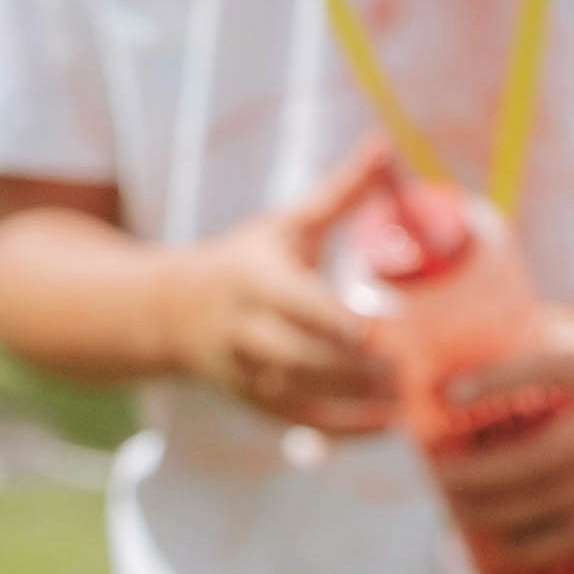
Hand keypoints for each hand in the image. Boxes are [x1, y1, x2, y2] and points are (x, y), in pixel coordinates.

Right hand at [163, 140, 397, 434]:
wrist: (170, 311)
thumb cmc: (247, 258)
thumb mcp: (287, 222)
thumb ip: (340, 191)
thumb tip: (384, 142)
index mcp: (256, 282)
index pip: (293, 305)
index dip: (328, 321)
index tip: (371, 332)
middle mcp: (246, 332)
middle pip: (293, 359)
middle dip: (344, 370)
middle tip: (401, 371)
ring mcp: (246, 372)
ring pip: (294, 397)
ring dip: (348, 406)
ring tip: (403, 402)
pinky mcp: (253, 401)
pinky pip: (294, 423)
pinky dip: (337, 431)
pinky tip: (385, 427)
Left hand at [427, 305, 573, 562]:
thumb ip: (536, 337)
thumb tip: (459, 347)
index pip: (551, 370)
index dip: (500, 382)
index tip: (449, 395)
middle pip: (543, 457)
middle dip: (479, 476)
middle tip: (435, 478)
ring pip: (558, 501)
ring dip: (497, 513)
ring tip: (452, 512)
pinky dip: (536, 542)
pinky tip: (497, 546)